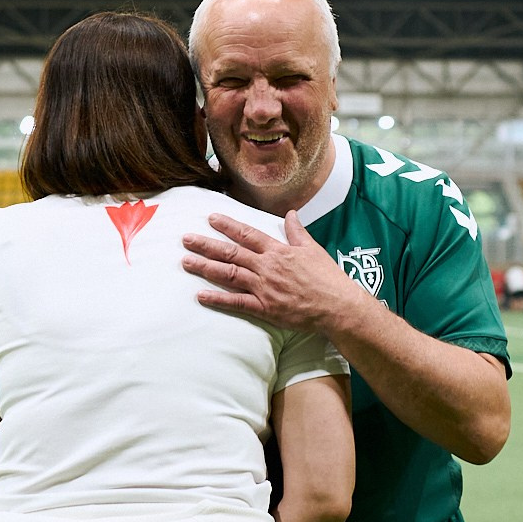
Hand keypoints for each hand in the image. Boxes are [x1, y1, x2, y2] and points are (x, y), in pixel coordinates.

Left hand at [182, 212, 361, 335]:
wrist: (336, 305)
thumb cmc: (327, 278)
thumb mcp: (313, 248)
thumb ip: (297, 231)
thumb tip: (291, 213)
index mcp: (278, 251)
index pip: (247, 234)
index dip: (227, 225)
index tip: (211, 218)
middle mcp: (266, 266)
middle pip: (231, 252)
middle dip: (206, 245)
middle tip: (186, 239)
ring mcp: (263, 287)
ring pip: (228, 274)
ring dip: (205, 267)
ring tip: (186, 262)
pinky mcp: (264, 307)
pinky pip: (236, 302)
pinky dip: (217, 299)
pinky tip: (200, 295)